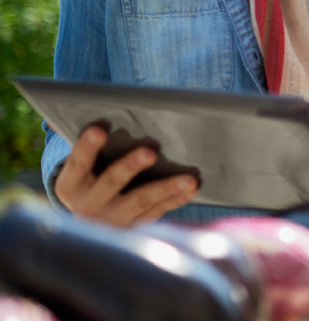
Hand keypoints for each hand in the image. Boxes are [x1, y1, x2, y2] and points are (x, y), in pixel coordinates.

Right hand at [53, 126, 198, 226]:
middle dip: (131, 166)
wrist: (86, 231)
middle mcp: (88, 205)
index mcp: (70, 185)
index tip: (100, 127)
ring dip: (166, 188)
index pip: (78, 162)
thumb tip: (110, 125)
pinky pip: (157, 212)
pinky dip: (176, 200)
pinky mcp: (132, 228)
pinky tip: (192, 189)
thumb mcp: (80, 174)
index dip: (88, 145)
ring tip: (188, 178)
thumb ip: (92, 154)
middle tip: (150, 151)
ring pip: (141, 200)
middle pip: (112, 181)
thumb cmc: (87, 185)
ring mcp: (111, 219)